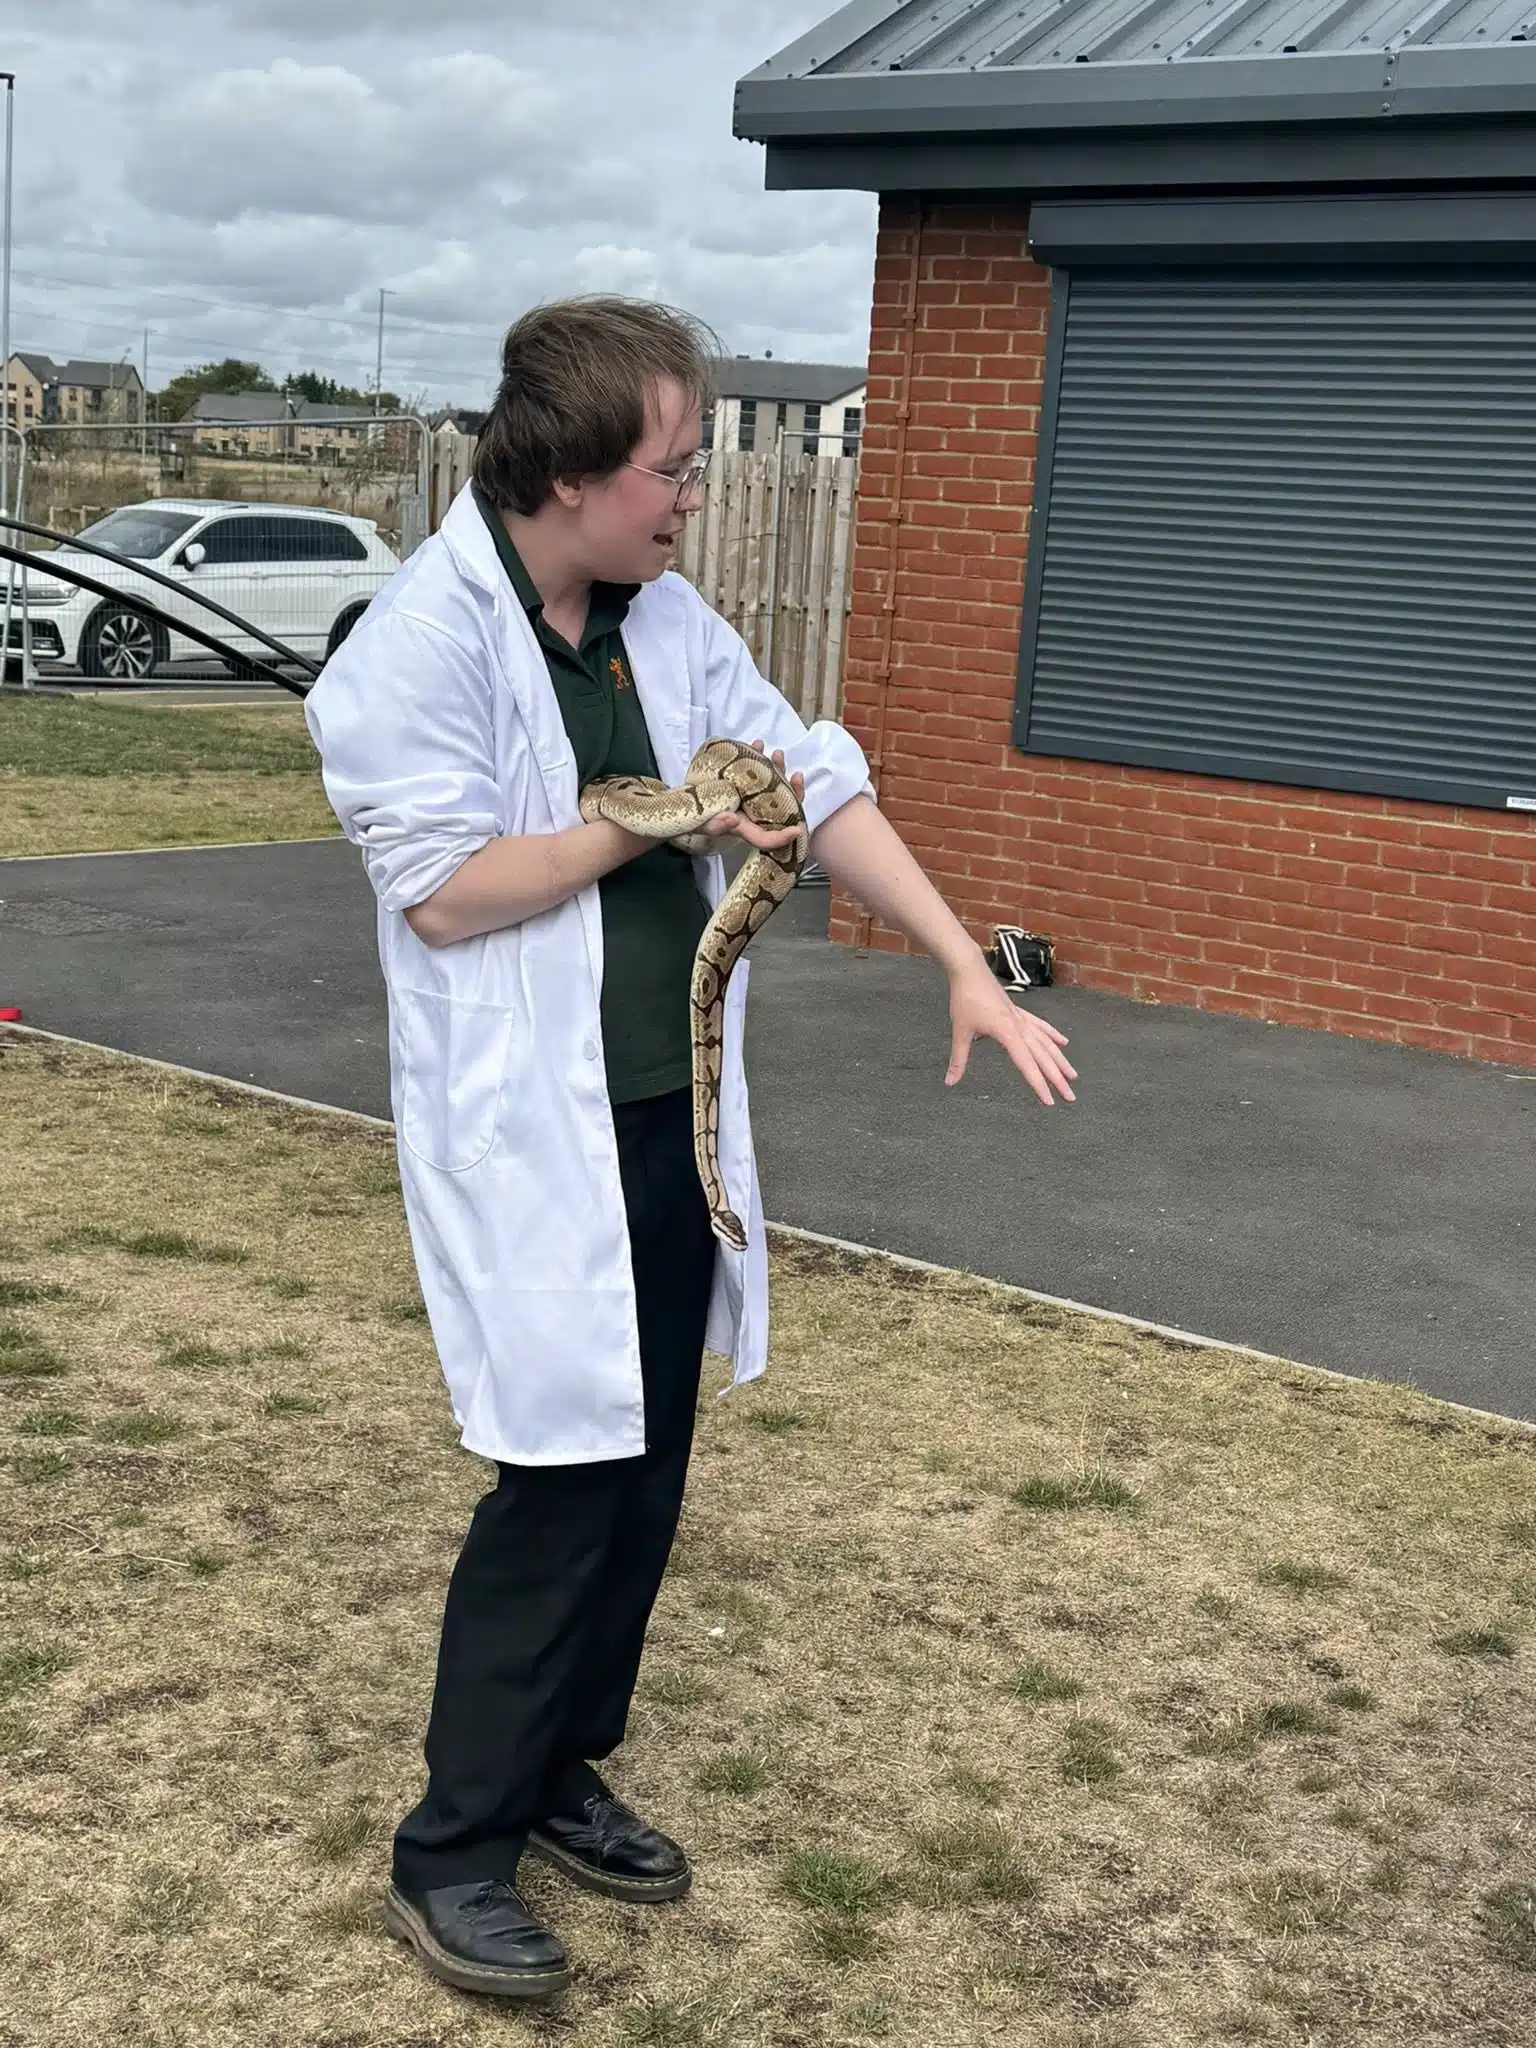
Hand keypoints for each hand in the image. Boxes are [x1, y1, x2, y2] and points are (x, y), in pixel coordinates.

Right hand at [703, 738, 805, 853]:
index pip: (766, 839)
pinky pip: (754, 770)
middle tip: (795, 774)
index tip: (796, 830)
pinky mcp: (741, 782)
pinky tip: (757, 744)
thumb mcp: (703, 824)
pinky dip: (758, 756)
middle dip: (791, 792)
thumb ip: (716, 824)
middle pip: (779, 808)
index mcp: (746, 828)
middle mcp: (752, 813)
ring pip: (770, 786)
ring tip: (777, 754)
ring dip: (777, 769)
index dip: (782, 838)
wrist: (682, 802)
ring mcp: (748, 796)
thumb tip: (732, 819)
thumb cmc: (694, 818)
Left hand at [946, 955, 1076, 1106]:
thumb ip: (958, 1059)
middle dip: (1057, 1079)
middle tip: (1070, 1097)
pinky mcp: (1019, 1012)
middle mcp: (1020, 1027)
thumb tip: (950, 1081)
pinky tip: (1063, 1043)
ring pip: (1047, 1044)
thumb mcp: (960, 1031)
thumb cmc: (965, 998)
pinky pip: (1041, 1027)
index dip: (1038, 1085)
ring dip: (1060, 1061)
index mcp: (1008, 1033)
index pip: (1027, 1065)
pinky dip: (1052, 1035)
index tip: (1049, 1101)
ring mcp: (1022, 1018)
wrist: (970, 970)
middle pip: (1044, 1057)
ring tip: (1072, 1076)